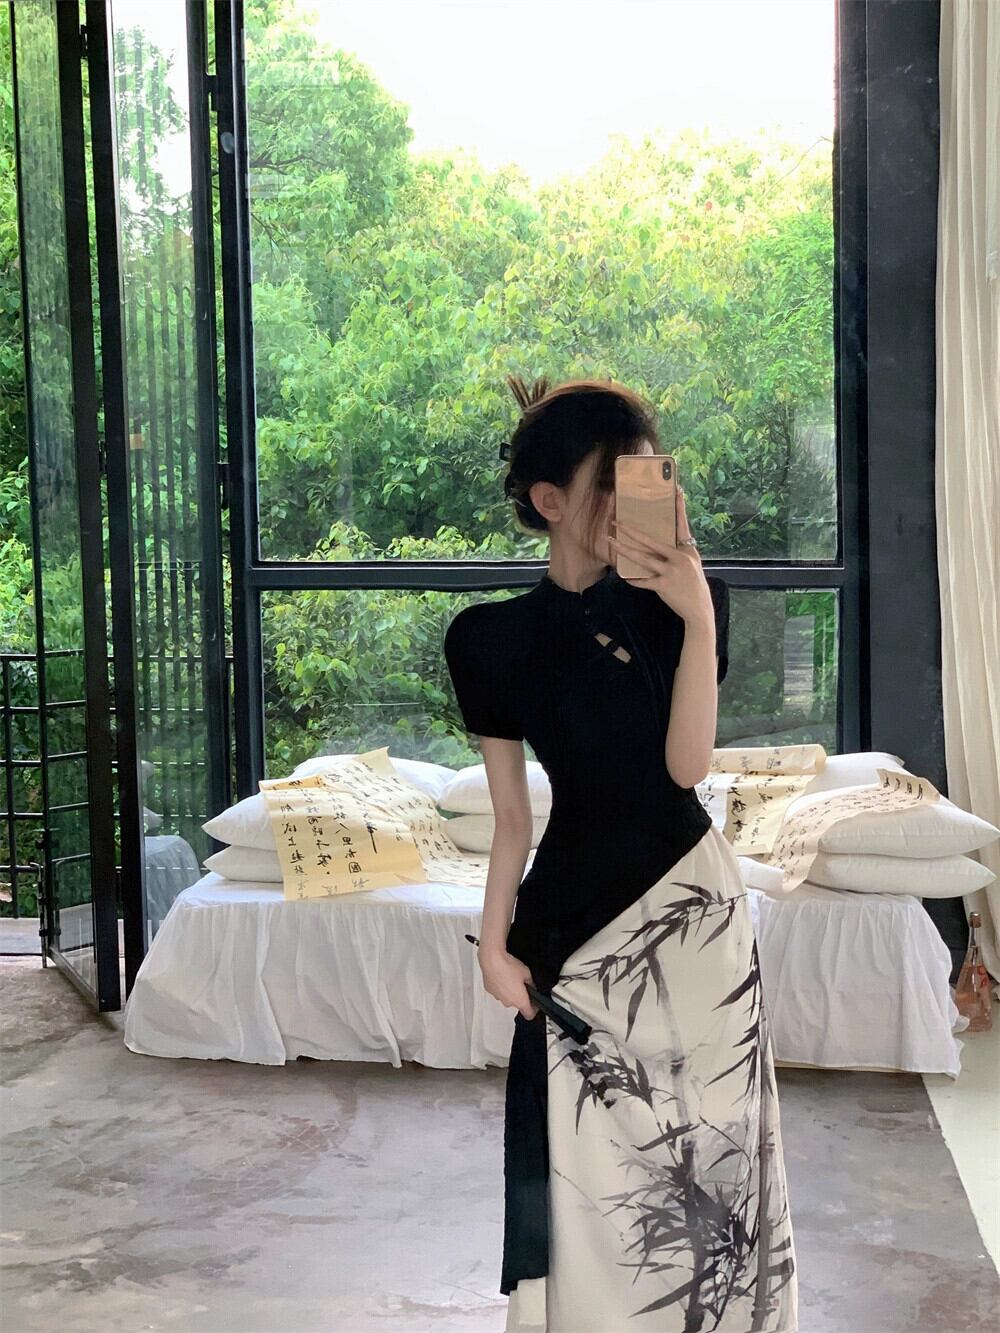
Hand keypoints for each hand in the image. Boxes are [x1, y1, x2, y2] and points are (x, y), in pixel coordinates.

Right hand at [479, 947, 538, 1019]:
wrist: (492, 960)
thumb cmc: (508, 966)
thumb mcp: (527, 974)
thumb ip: (531, 984)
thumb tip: (531, 986)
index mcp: (519, 1000)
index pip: (529, 1014)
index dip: (534, 1010)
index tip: (535, 1004)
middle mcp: (508, 1002)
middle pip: (517, 1004)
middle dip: (521, 995)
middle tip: (522, 984)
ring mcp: (498, 997)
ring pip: (507, 997)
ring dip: (510, 991)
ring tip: (511, 977)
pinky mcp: (490, 990)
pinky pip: (498, 991)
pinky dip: (501, 986)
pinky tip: (502, 975)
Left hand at [609, 487, 714, 626]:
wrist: (699, 609)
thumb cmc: (693, 586)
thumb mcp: (691, 565)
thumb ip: (677, 554)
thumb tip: (659, 546)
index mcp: (687, 550)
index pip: (682, 525)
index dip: (679, 508)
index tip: (677, 491)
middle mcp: (679, 557)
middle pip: (651, 540)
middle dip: (631, 531)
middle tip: (617, 522)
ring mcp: (671, 571)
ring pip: (642, 558)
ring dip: (624, 550)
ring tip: (611, 542)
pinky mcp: (664, 585)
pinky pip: (643, 580)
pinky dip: (634, 579)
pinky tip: (625, 577)